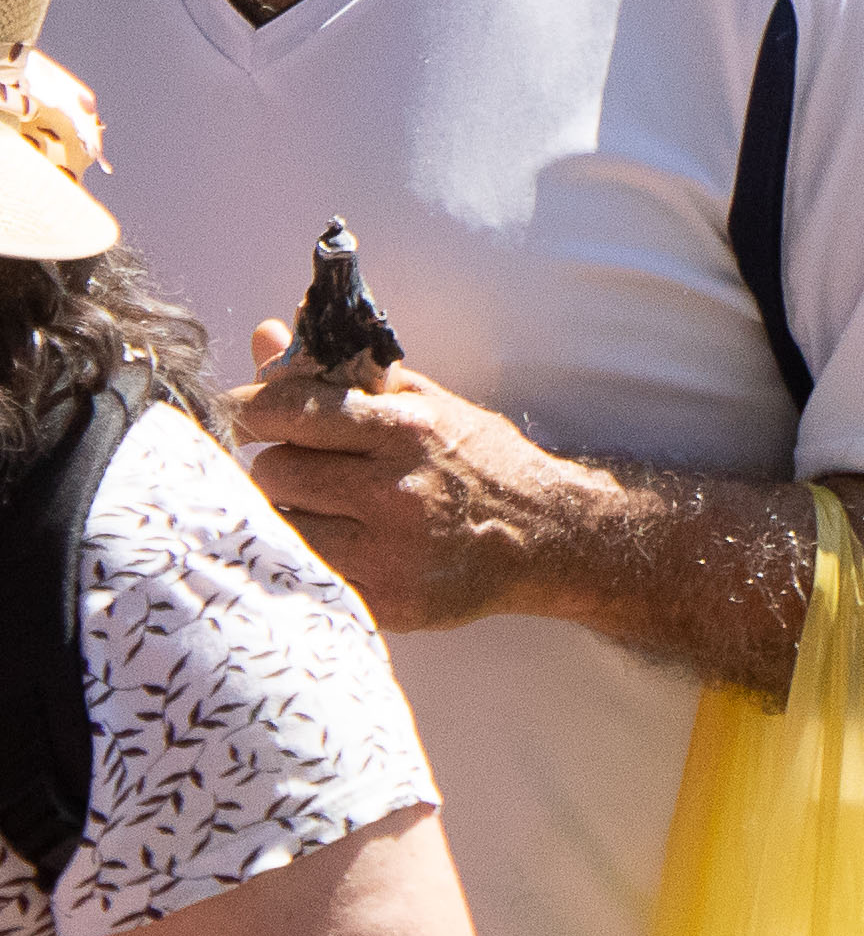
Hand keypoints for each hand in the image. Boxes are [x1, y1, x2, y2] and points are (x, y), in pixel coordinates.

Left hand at [236, 324, 594, 633]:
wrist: (545, 534)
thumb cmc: (476, 461)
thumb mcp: (422, 405)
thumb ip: (339, 376)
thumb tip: (268, 334)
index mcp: (406, 429)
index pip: (290, 411)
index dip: (252, 411)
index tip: (247, 415)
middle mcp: (395, 490)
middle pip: (272, 473)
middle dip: (280, 467)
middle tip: (308, 470)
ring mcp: (388, 552)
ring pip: (279, 527)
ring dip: (290, 516)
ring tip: (327, 511)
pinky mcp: (383, 601)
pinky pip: (303, 576)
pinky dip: (308, 560)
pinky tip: (338, 549)